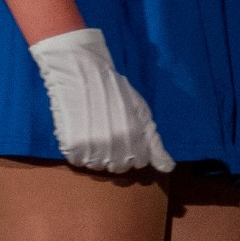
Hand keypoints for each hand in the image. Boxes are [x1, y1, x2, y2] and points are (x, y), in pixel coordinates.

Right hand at [27, 29, 174, 173]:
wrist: (82, 72)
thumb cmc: (115, 91)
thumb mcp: (141, 113)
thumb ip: (154, 143)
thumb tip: (167, 168)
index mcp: (134, 134)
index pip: (140, 162)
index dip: (134, 150)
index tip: (125, 136)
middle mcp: (115, 142)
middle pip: (118, 168)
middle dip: (115, 156)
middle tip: (107, 135)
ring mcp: (92, 144)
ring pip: (96, 166)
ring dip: (95, 155)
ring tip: (91, 134)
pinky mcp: (71, 143)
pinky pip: (76, 161)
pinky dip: (77, 153)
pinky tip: (79, 136)